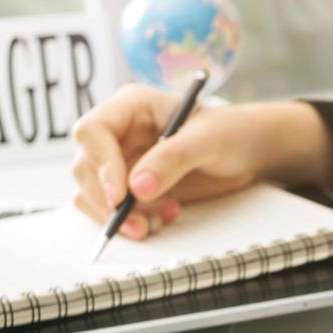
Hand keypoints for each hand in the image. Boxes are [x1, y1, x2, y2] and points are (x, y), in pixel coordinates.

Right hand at [69, 85, 332, 238]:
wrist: (247, 152)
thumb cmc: (231, 133)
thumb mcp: (208, 140)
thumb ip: (172, 159)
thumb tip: (136, 188)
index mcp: (131, 107)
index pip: (92, 131)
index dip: (101, 165)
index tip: (122, 196)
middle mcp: (118, 132)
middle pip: (85, 167)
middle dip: (108, 202)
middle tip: (141, 226)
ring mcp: (119, 160)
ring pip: (92, 192)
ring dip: (119, 217)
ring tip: (159, 223)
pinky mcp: (127, 187)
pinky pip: (109, 208)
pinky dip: (130, 221)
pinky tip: (164, 218)